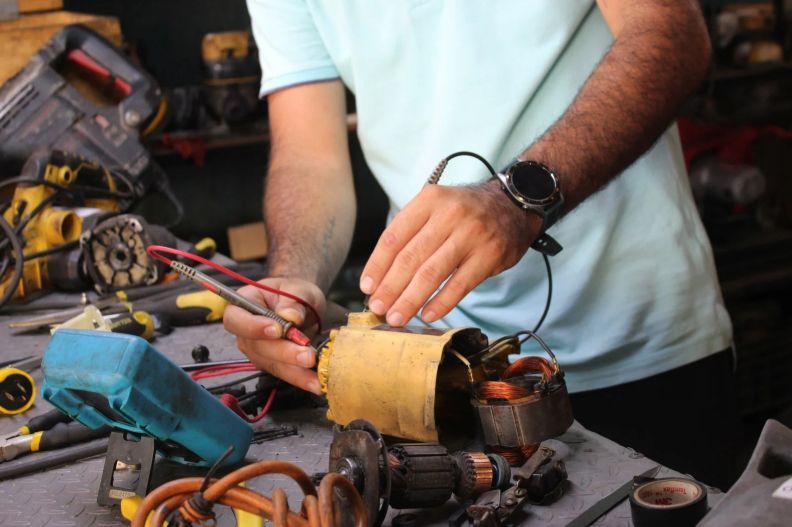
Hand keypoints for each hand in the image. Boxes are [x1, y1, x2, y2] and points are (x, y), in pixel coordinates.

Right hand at [223, 277, 325, 393]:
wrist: (305, 305)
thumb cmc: (296, 293)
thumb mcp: (298, 289)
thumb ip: (293, 300)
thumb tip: (291, 316)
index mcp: (244, 304)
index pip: (236, 319)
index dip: (253, 327)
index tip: (277, 330)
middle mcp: (245, 331)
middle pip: (256, 347)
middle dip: (284, 353)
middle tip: (307, 356)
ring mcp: (257, 350)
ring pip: (271, 364)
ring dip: (294, 372)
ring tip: (316, 376)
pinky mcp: (271, 363)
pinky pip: (283, 373)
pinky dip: (300, 378)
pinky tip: (315, 382)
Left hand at [360, 181, 541, 325]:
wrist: (514, 204)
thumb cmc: (465, 212)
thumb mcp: (436, 207)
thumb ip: (411, 232)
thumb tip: (381, 274)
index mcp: (429, 201)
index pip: (394, 237)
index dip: (377, 265)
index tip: (367, 287)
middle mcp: (449, 215)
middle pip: (410, 258)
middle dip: (390, 288)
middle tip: (378, 308)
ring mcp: (471, 235)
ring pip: (431, 274)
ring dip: (410, 300)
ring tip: (396, 317)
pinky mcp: (489, 255)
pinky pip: (459, 285)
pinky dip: (441, 303)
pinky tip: (426, 315)